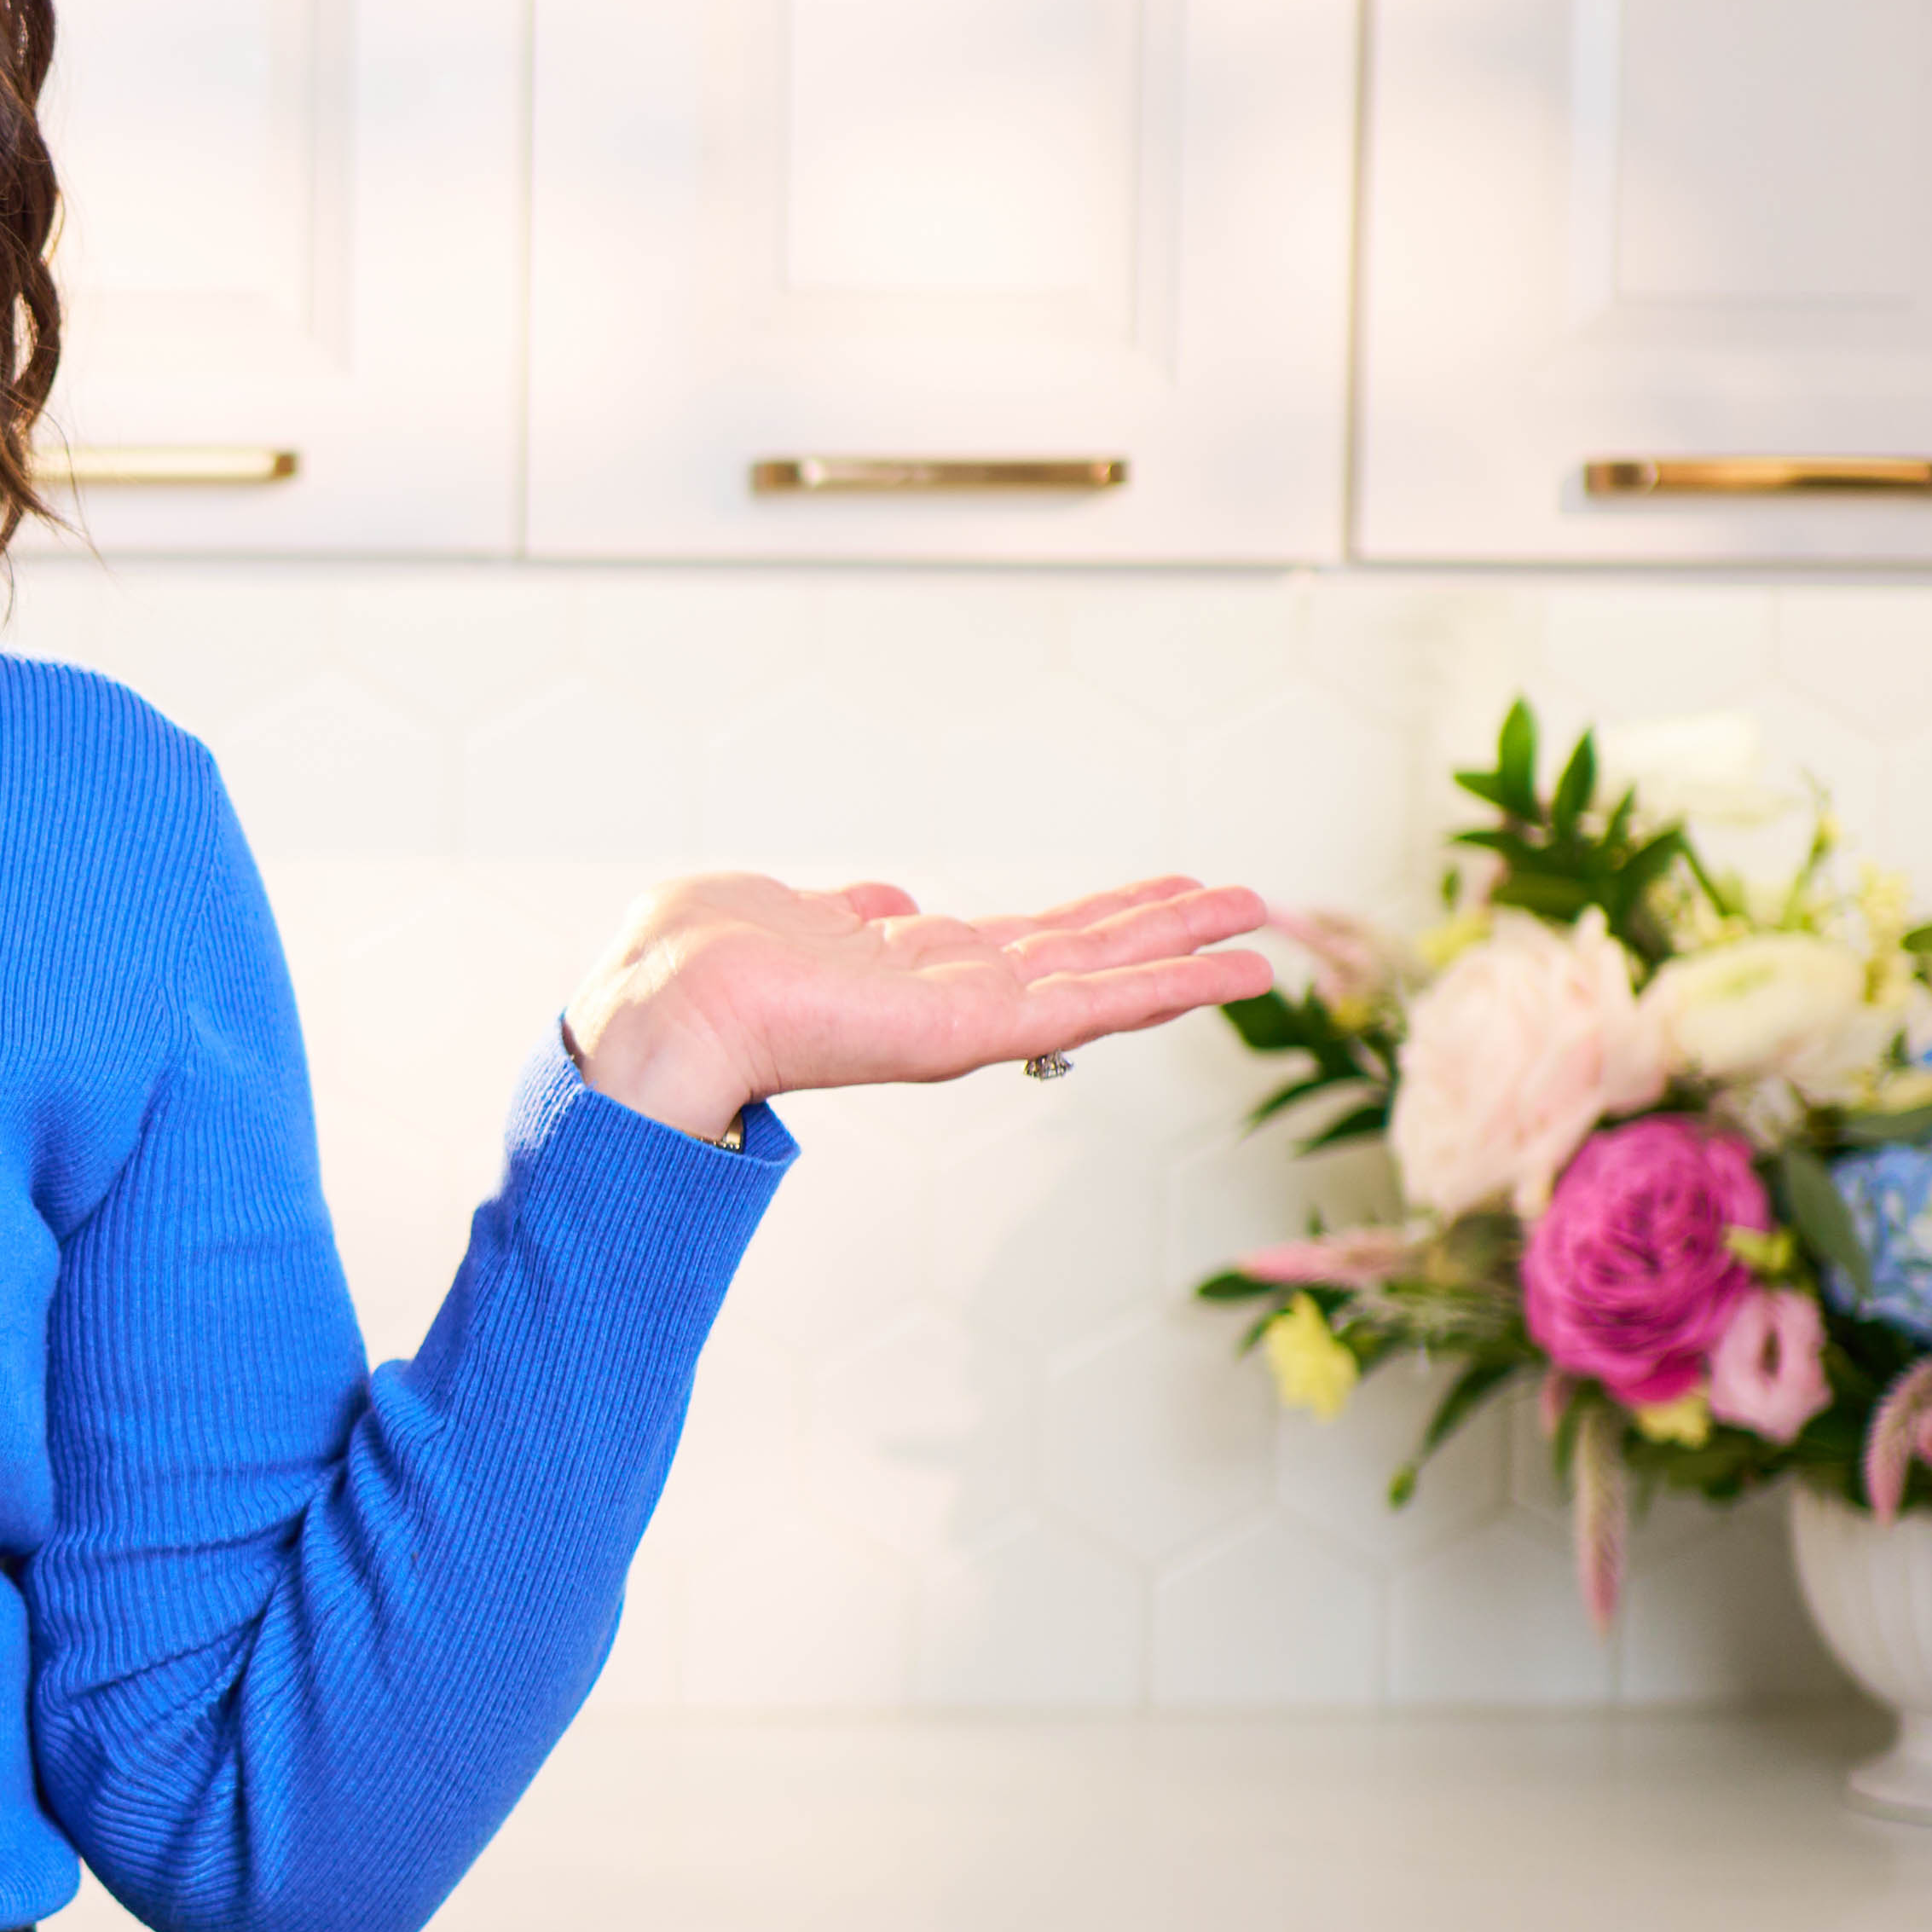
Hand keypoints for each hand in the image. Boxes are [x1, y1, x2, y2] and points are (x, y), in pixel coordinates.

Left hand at [567, 873, 1282, 1144]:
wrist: (670, 999)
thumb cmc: (698, 954)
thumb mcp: (783, 910)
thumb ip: (843, 910)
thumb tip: (884, 902)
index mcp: (909, 966)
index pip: (1025, 944)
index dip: (1097, 923)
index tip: (1161, 900)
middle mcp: (950, 996)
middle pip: (1080, 956)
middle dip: (1162, 932)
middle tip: (1245, 908)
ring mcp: (971, 1017)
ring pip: (1102, 977)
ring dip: (1184, 956)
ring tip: (1260, 935)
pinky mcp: (980, 1031)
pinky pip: (1093, 1003)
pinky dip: (1167, 986)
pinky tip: (1229, 972)